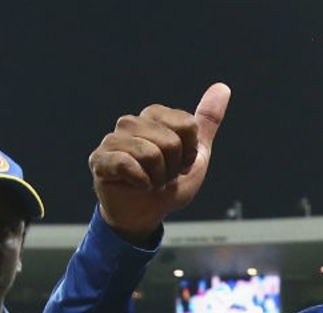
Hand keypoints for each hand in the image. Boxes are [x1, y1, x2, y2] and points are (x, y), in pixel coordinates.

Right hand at [89, 82, 230, 243]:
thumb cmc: (168, 185)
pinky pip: (127, 164)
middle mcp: (131, 122)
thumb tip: (223, 87)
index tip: (178, 164)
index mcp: (154, 116)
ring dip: (157, 178)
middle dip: (172, 168)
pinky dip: (140, 182)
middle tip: (161, 176)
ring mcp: (113, 139)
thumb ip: (207, 122)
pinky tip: (137, 185)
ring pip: (150, 153)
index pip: (187, 126)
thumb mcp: (195, 155)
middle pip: (171, 141)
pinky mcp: (100, 159)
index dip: (188, 153)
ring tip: (149, 182)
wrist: (145, 215)